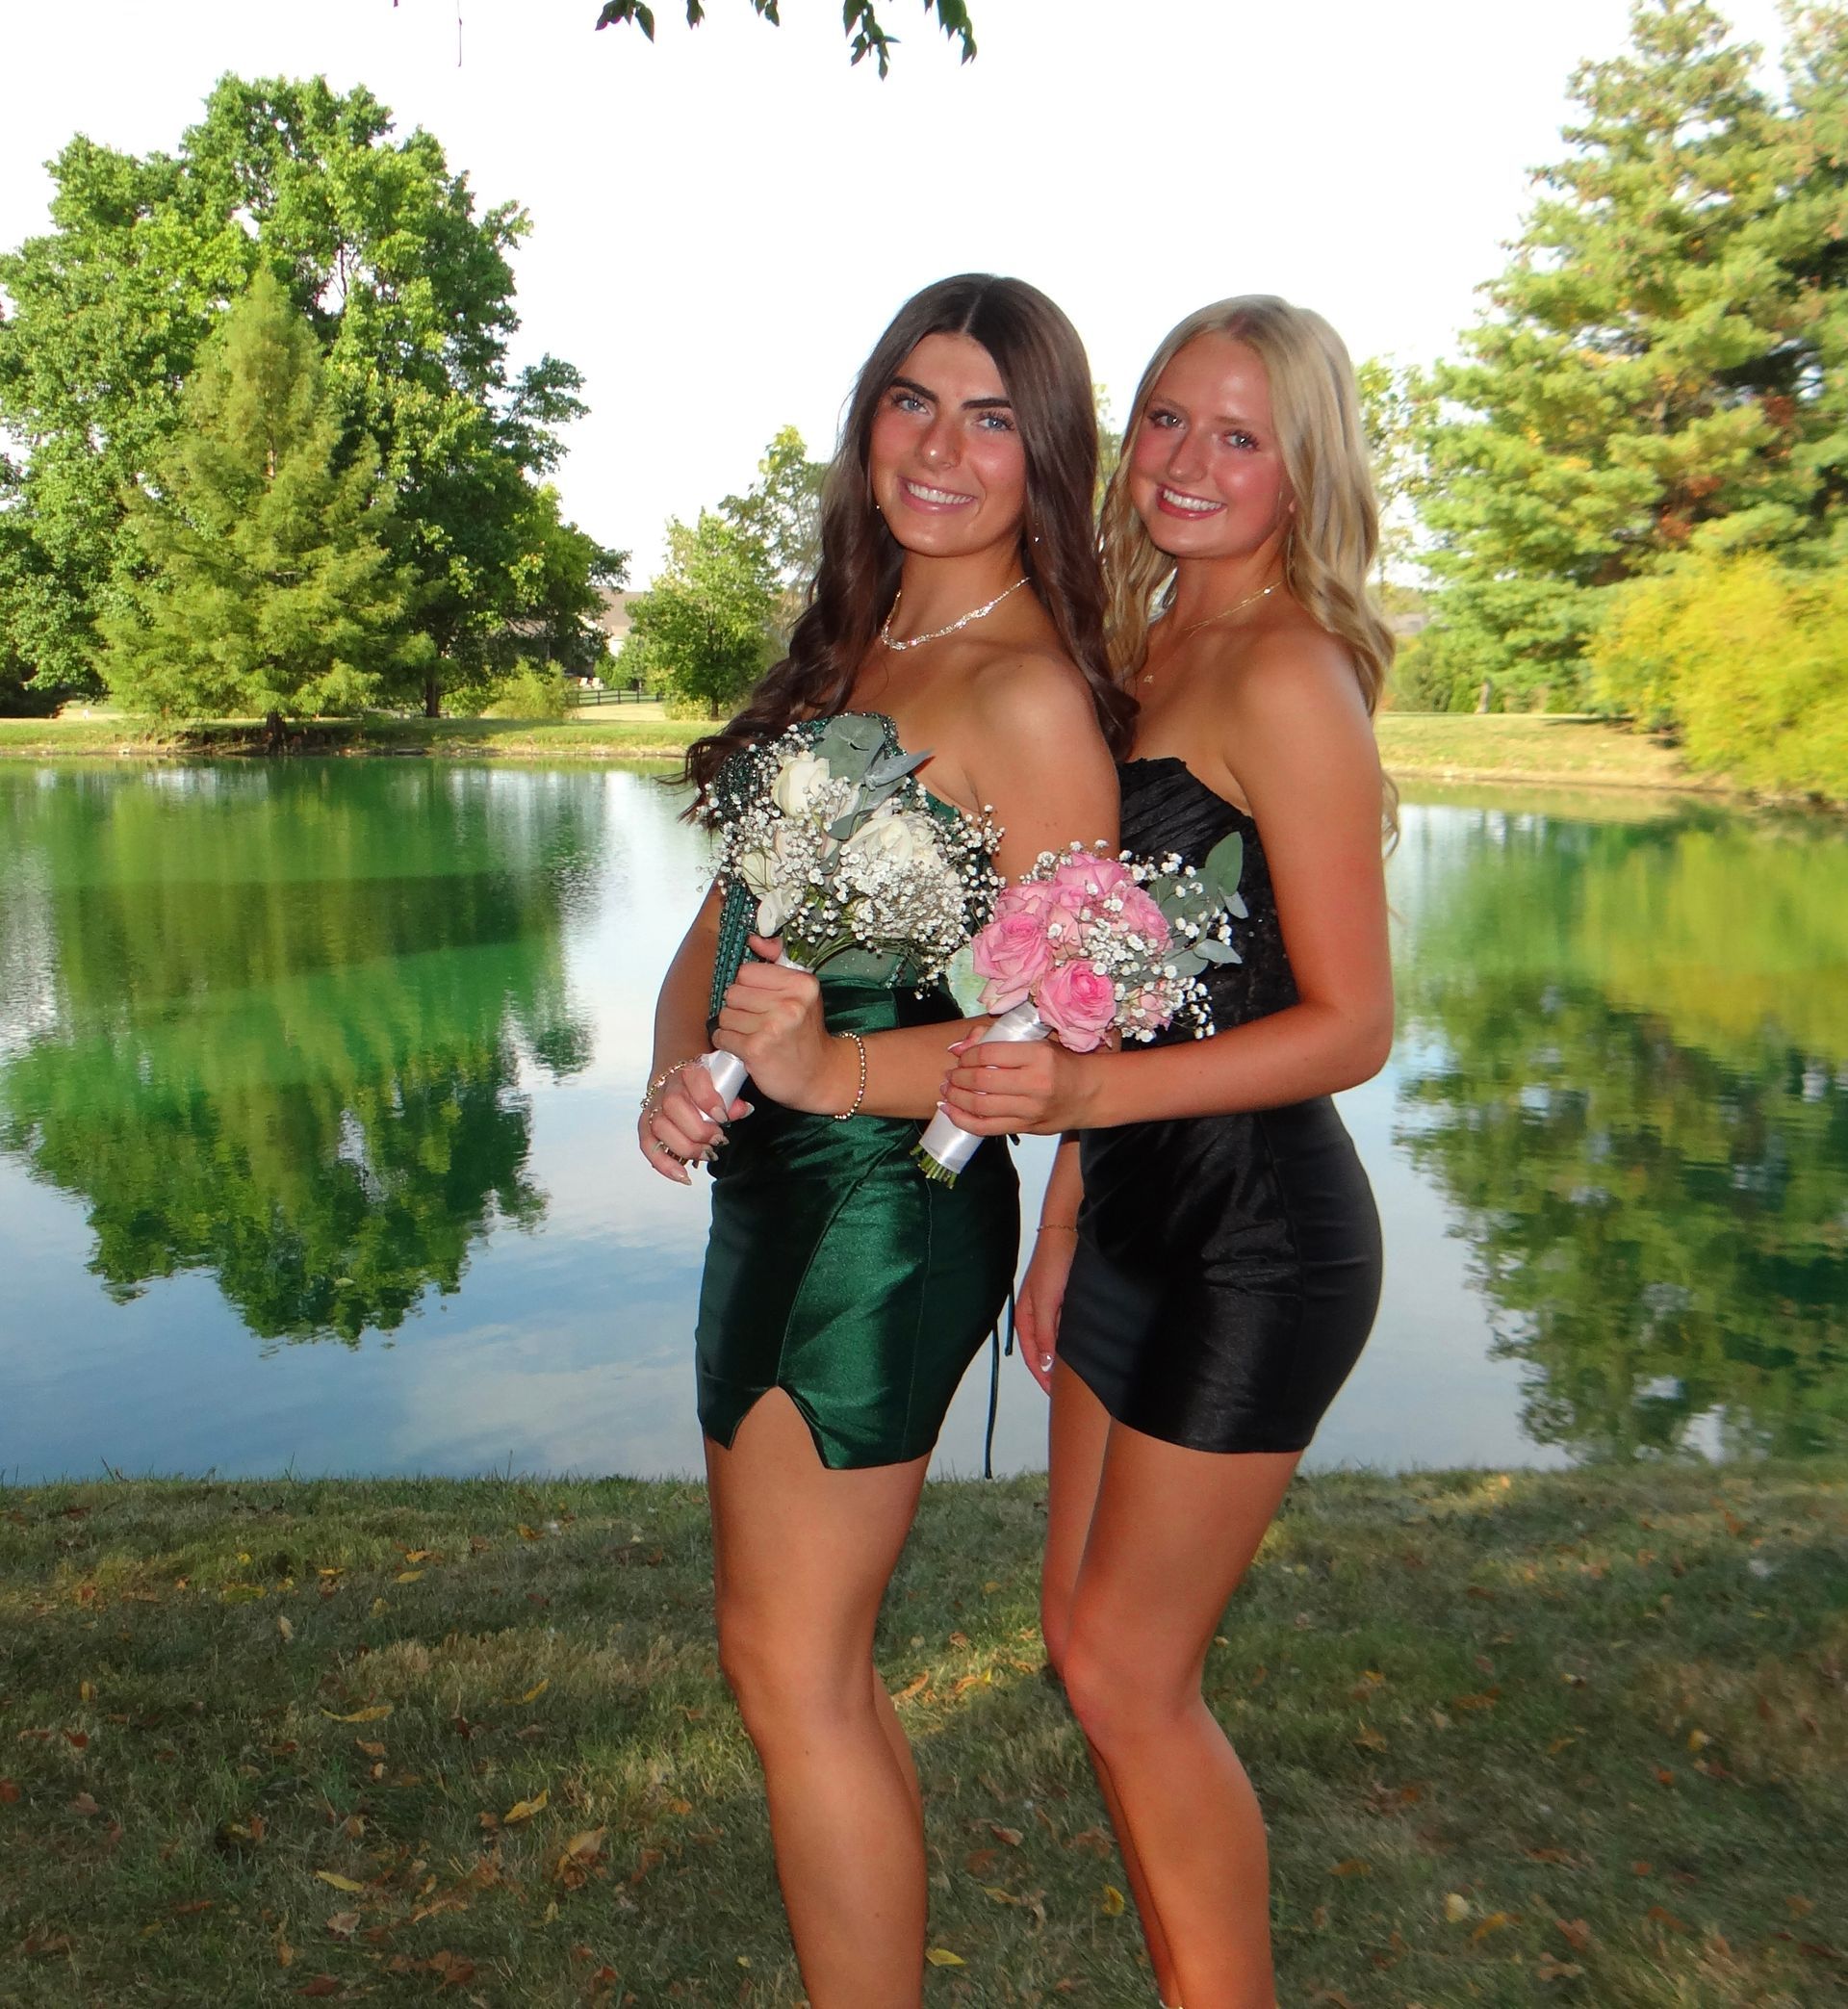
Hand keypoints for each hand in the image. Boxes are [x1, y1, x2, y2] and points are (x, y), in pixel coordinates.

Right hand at [637, 1059, 743, 1185]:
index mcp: (688, 1069)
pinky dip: (663, 1163)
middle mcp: (667, 1086)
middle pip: (673, 1105)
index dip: (707, 1099)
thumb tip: (743, 1110)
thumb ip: (733, 1094)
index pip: (693, 1078)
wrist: (678, 1068)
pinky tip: (682, 1175)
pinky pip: (648, 1145)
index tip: (723, 1117)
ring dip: (685, 1147)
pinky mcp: (647, 1123)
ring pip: (660, 1126)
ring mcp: (655, 1105)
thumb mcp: (723, 1079)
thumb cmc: (706, 1078)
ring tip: (707, 1154)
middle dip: (698, 1129)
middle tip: (718, 1140)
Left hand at [712, 935, 854, 1114]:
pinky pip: (722, 1036)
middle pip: (733, 992)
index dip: (749, 988)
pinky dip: (727, 1043)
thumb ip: (778, 962)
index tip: (762, 1002)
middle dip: (739, 1008)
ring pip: (725, 1015)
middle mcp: (790, 1002)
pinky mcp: (756, 1049)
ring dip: (732, 1027)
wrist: (820, 1075)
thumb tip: (753, 939)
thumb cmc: (805, 1033)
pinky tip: (744, 1048)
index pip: (746, 972)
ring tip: (752, 1036)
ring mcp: (773, 1026)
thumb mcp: (801, 993)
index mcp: (801, 983)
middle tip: (757, 1022)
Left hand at [940, 1035, 1102, 1135]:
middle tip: (949, 1075)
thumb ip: (996, 1039)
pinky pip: (987, 1128)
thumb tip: (957, 1047)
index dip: (968, 1055)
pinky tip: (951, 1111)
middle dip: (957, 1077)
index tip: (961, 1057)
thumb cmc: (1061, 1063)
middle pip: (982, 1081)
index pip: (990, 1053)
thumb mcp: (1036, 1042)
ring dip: (956, 1098)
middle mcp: (1035, 1083)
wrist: (1090, 1093)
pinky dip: (963, 1121)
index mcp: (1038, 1055)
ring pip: (981, 1107)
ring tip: (947, 1090)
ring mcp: (1031, 1109)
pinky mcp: (1027, 1128)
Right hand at [1015, 1233, 1076, 1392]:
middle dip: (1052, 1370)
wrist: (1068, 1230)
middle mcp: (1037, 1315)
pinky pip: (1067, 1328)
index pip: (1031, 1356)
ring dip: (1064, 1356)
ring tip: (1079, 1375)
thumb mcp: (1046, 1302)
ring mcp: (1051, 1308)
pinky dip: (1073, 1341)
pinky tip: (1085, 1348)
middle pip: (1043, 1351)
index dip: (1041, 1376)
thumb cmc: (1053, 1265)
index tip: (1054, 1395)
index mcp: (1025, 1317)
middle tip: (1068, 1391)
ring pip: (1057, 1341)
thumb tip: (1044, 1366)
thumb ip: (1045, 1334)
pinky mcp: (1066, 1300)